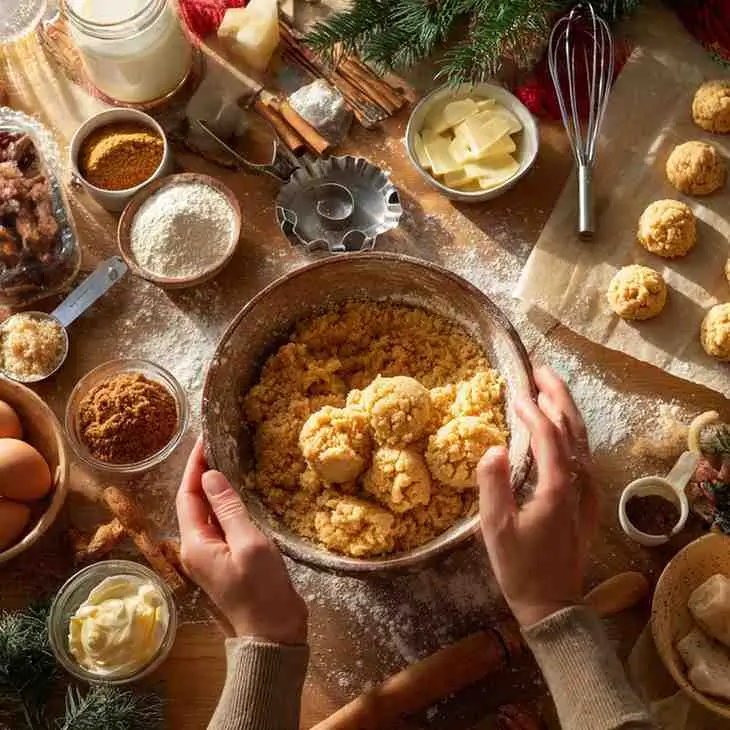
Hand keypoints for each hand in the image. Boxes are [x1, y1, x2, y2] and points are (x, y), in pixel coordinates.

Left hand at [176, 438, 307, 643]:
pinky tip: (239, 493)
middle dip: (202, 472)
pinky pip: (220, 525)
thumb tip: (210, 475)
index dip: (194, 466)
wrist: (273, 634)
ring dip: (214, 488)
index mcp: (194, 544)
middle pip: (193, 503)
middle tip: (217, 444)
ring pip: (207, 513)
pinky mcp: (226, 560)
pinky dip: (226, 505)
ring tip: (228, 460)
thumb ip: (228, 508)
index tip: (204, 440)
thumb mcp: (248, 543)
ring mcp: (210, 556)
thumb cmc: (261, 590)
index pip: (187, 495)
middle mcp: (195, 549)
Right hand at [478, 367, 596, 626]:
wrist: (552, 604)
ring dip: (567, 409)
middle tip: (539, 370)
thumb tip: (492, 447)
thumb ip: (493, 486)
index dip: (532, 409)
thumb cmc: (519, 567)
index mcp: (556, 488)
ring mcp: (587, 491)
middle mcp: (578, 483)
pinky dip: (572, 431)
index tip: (514, 391)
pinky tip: (561, 426)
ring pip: (583, 439)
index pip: (548, 435)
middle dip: (558, 395)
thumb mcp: (496, 530)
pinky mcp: (587, 500)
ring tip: (548, 387)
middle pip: (574, 428)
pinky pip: (583, 455)